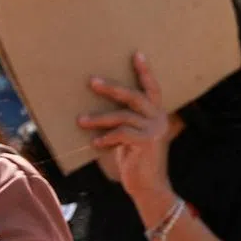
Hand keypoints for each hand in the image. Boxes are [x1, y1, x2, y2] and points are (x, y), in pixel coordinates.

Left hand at [77, 52, 174, 202]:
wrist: (148, 188)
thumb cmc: (133, 160)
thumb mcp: (128, 137)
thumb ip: (122, 122)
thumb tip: (94, 107)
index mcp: (156, 114)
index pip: (152, 88)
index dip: (145, 71)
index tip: (136, 53)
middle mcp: (159, 119)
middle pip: (134, 96)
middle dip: (111, 88)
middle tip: (91, 81)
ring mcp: (155, 131)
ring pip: (123, 116)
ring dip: (99, 118)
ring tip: (80, 121)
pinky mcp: (148, 143)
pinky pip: (122, 133)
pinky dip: (106, 137)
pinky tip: (95, 143)